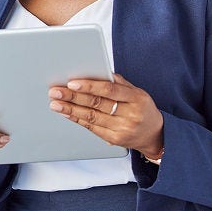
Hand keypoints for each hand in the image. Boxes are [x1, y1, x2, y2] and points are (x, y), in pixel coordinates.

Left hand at [48, 73, 163, 157]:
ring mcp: (123, 129)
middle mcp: (130, 114)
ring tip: (55, 102)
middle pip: (97, 104)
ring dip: (70, 109)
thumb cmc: (142, 108)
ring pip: (92, 117)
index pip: (109, 90)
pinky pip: (92, 128)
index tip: (72, 83)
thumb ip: (118, 82)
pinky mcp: (115, 139)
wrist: (155, 135)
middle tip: (55, 91)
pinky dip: (77, 119)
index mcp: (136, 98)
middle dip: (73, 97)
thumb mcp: (137, 91)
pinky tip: (67, 113)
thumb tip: (96, 71)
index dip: (89, 86)